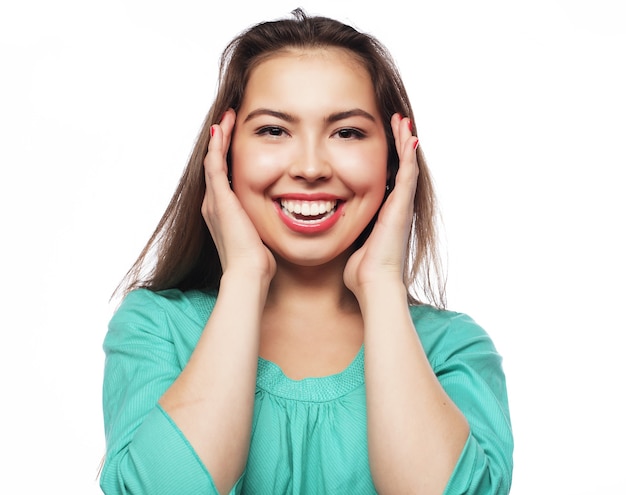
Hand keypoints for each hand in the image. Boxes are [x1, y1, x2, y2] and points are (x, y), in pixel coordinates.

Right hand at [202, 109, 275, 281]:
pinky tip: (221, 129)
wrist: (248, 274)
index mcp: (222, 212)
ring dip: (219, 138)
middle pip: (214, 164)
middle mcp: (213, 204)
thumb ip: (262, 222)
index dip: (227, 156)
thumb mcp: (259, 235)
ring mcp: (214, 201)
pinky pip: (215, 165)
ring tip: (225, 118)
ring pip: (212, 160)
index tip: (236, 139)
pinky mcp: (219, 199)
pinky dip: (217, 146)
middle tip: (228, 121)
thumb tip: (279, 217)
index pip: (222, 176)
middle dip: (221, 142)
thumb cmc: (257, 261)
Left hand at [343, 113, 418, 297]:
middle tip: (395, 121)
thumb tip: (329, 221)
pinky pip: (408, 175)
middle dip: (397, 143)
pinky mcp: (402, 207)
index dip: (386, 157)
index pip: (386, 177)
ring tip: (402, 121)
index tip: (378, 138)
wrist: (373, 283)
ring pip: (407, 166)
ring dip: (405, 142)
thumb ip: (345, 227)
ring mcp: (401, 206)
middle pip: (400, 167)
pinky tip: (410, 137)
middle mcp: (395, 206)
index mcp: (383, 212)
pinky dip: (409, 155)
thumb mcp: (350, 240)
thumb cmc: (360, 269)